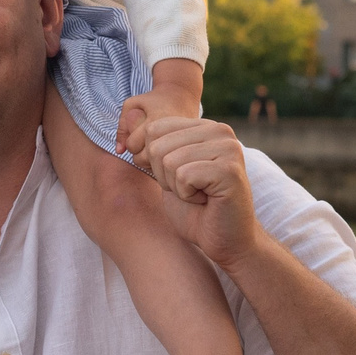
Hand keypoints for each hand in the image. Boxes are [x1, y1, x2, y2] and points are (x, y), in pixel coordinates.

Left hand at [120, 60, 204, 157]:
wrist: (182, 95)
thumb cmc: (153, 100)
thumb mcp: (132, 104)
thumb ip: (122, 127)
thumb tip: (119, 151)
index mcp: (158, 120)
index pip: (133, 145)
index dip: (129, 142)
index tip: (137, 134)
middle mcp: (172, 132)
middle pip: (144, 158)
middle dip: (138, 155)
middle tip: (143, 144)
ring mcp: (183, 141)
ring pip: (157, 165)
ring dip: (150, 161)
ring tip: (152, 147)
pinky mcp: (189, 147)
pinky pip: (170, 164)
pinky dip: (163, 162)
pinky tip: (163, 151)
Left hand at [137, 115, 266, 271]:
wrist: (225, 240)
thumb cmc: (193, 209)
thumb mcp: (164, 171)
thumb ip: (148, 144)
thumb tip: (125, 114)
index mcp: (205, 126)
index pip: (153, 129)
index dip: (152, 160)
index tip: (176, 178)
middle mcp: (220, 131)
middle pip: (157, 145)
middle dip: (163, 175)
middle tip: (190, 189)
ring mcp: (228, 148)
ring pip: (169, 161)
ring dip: (176, 186)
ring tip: (199, 194)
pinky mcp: (230, 169)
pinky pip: (183, 176)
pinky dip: (187, 195)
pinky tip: (206, 201)